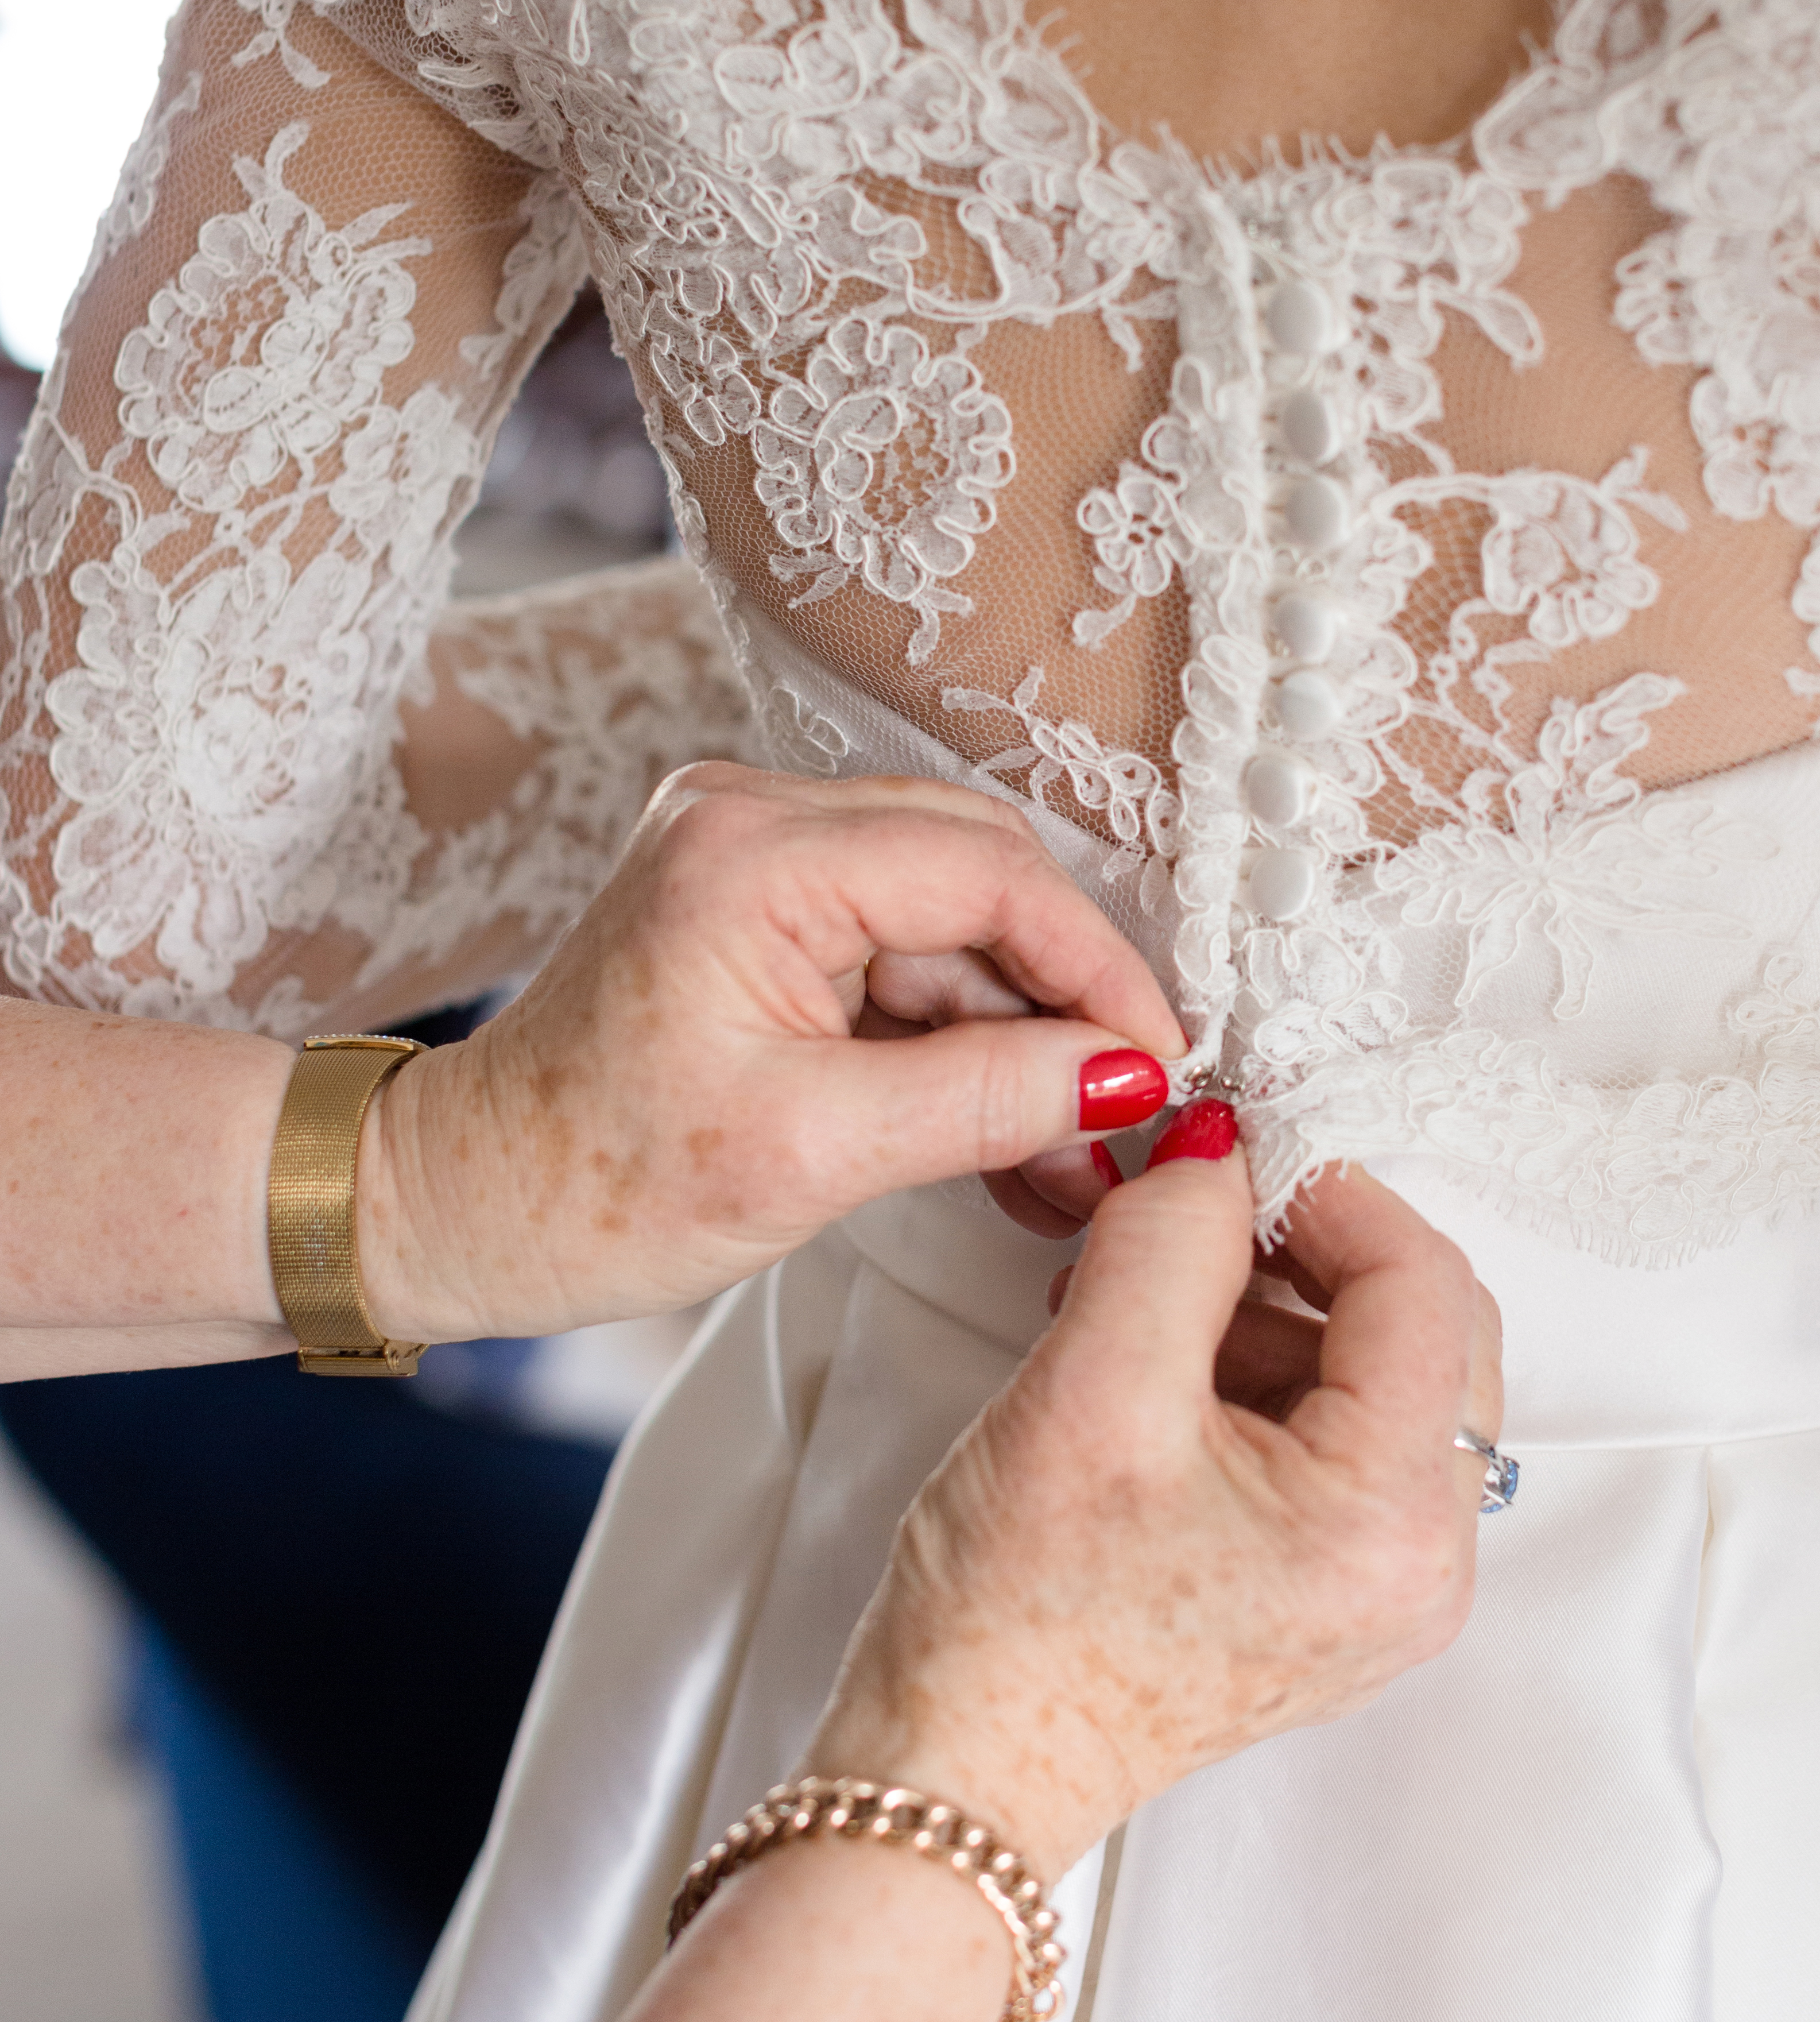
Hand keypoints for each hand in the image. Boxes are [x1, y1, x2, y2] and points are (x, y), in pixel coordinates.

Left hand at [356, 764, 1183, 1343]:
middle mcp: (749, 817)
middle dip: (1064, 1002)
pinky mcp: (755, 908)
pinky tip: (1009, 1129)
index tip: (1159, 1063)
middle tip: (1127, 1114)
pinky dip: (956, 1038)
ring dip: (1017, 1034)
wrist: (459, 1203)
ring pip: (950, 921)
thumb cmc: (592, 1186)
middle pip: (980, 879)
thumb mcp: (810, 1155)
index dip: (1094, 968)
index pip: (987, 874)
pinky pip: (898, 950)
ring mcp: (750, 855)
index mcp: (750, 853)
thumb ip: (985, 1100)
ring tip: (1071, 1155)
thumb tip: (1128, 1078)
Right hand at [808, 1114, 1500, 1881]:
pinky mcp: (1329, 1594)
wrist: (961, 1771)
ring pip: (1377, 1379)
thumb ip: (1175, 1236)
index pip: (1422, 1284)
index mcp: (1391, 1521)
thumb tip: (1222, 1154)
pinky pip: (1337, 1443)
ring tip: (1136, 1301)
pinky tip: (1153, 1365)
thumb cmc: (1015, 1627)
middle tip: (1194, 1214)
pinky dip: (1261, 1378)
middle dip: (1307, 1251)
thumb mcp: (1093, 1383)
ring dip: (1273, 1311)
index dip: (1327, 1193)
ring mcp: (1380, 1590)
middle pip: (1424, 1330)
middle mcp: (1420, 1567)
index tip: (1235, 1153)